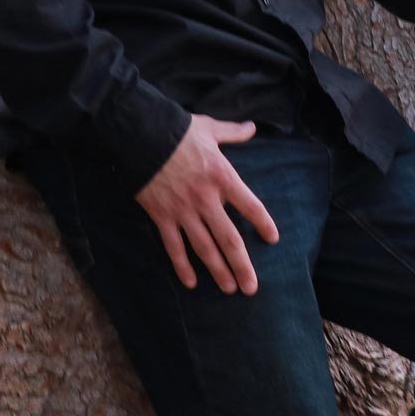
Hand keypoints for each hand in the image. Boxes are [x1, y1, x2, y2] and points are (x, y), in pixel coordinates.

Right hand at [134, 114, 279, 294]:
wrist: (141, 134)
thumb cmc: (178, 130)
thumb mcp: (210, 128)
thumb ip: (233, 132)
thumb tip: (252, 127)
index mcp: (222, 176)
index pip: (251, 206)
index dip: (263, 224)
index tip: (273, 239)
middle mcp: (206, 199)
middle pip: (229, 239)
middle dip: (242, 265)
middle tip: (251, 287)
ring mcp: (183, 211)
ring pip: (204, 248)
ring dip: (218, 270)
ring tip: (229, 289)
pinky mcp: (162, 216)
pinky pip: (174, 246)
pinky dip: (182, 265)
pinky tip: (191, 282)